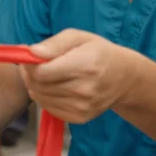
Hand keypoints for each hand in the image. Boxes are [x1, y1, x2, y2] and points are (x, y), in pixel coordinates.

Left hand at [21, 29, 137, 123]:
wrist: (125, 78)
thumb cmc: (99, 53)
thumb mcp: (79, 38)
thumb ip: (54, 44)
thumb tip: (32, 52)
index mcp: (85, 66)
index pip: (43, 72)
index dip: (30, 65)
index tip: (30, 58)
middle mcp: (85, 90)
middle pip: (40, 86)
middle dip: (30, 75)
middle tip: (32, 65)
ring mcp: (83, 107)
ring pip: (41, 98)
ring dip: (36, 86)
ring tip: (44, 75)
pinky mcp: (80, 118)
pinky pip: (49, 109)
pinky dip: (45, 98)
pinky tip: (53, 87)